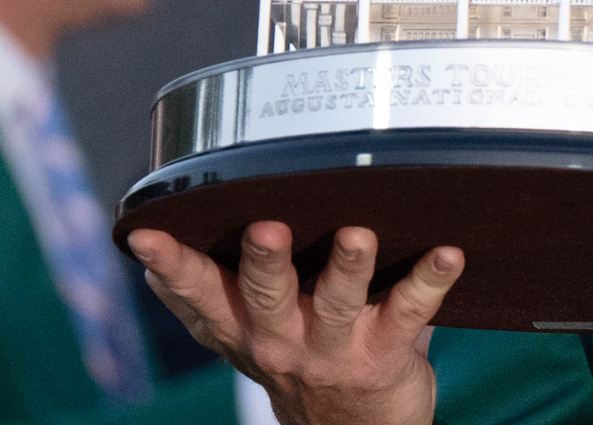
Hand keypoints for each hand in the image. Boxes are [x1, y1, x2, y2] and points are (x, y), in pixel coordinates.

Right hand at [128, 222, 462, 424]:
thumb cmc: (300, 363)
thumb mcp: (242, 337)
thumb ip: (207, 294)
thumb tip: (144, 253)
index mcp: (242, 327)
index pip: (200, 293)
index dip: (172, 266)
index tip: (146, 235)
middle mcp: (281, 340)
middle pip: (267, 296)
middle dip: (265, 262)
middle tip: (267, 229)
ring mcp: (334, 350)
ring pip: (338, 304)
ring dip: (347, 267)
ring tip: (356, 236)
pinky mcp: (385, 354)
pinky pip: (410, 311)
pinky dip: (431, 280)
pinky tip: (448, 255)